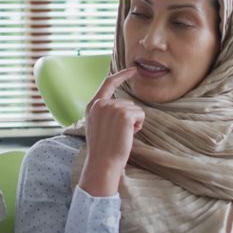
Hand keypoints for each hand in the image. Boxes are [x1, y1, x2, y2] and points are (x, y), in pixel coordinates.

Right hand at [78, 67, 142, 196]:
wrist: (102, 163)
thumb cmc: (102, 149)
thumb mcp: (96, 125)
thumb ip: (104, 112)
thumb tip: (123, 105)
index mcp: (92, 106)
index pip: (108, 83)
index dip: (122, 75)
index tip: (133, 70)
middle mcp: (101, 104)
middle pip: (126, 102)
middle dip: (128, 117)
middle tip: (118, 134)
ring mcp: (112, 108)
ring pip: (135, 109)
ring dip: (134, 122)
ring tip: (122, 135)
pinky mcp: (124, 114)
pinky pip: (140, 114)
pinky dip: (139, 124)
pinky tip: (129, 134)